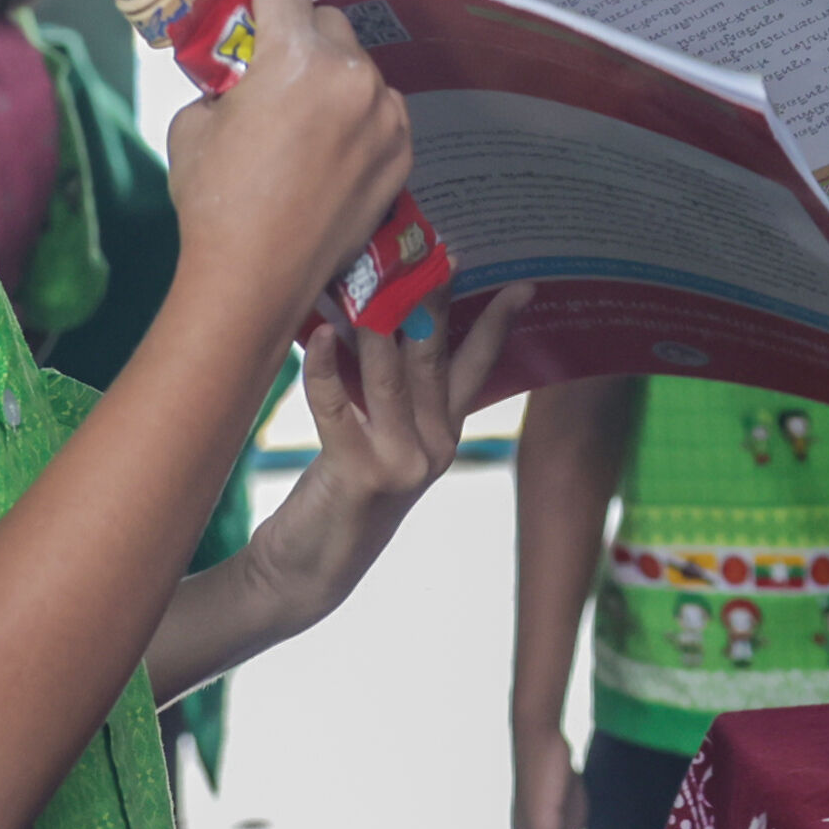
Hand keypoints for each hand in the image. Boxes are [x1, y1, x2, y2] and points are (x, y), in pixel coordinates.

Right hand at [163, 0, 415, 338]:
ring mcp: (385, 113)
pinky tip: (330, 156)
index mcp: (295, 55)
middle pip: (329, 22)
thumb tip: (237, 71)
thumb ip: (223, 80)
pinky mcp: (403, 150)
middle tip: (275, 80)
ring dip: (335, 81)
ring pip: (360, 68)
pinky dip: (359, 120)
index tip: (256, 15)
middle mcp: (352, 74)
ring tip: (305, 128)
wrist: (255, 276)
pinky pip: (381, 111)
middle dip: (302, 40)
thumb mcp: (194, 122)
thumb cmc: (215, 199)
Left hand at [233, 287, 522, 635]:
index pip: (477, 369)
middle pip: (436, 357)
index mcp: (442, 436)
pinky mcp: (361, 473)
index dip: (497, 324)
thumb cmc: (336, 502)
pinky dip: (326, 369)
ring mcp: (403, 462)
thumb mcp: (377, 447)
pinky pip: (341, 407)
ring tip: (365, 275)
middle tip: (430, 252)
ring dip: (375, 321)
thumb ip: (387, 398)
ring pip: (393, 373)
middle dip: (432, 300)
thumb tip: (375, 325)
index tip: (522, 285)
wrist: (306, 575)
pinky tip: (318, 336)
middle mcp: (434, 446)